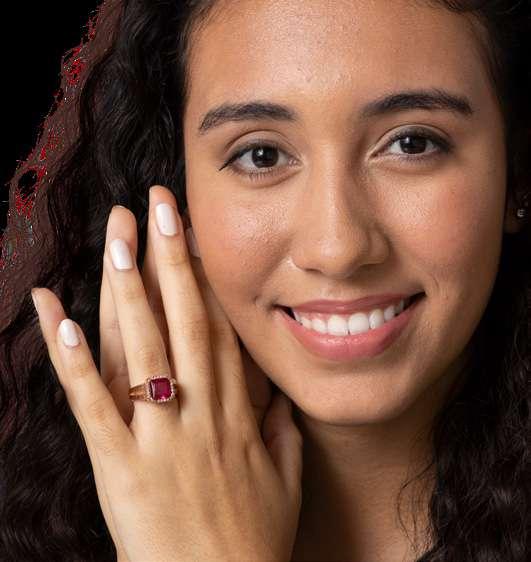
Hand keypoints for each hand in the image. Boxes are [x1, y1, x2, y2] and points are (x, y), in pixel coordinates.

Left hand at [31, 185, 302, 561]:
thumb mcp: (286, 480)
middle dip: (171, 261)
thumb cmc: (252, 541)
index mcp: (238, 414)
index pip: (222, 329)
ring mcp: (160, 438)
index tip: (198, 237)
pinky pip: (93, 408)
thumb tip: (280, 390)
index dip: (209, 279)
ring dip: (127, 293)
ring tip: (117, 240)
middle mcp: (201, 413)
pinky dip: (73, 363)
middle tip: (159, 208)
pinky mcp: (120, 469)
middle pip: (185, 322)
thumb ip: (284, 430)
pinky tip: (58, 318)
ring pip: (142, 351)